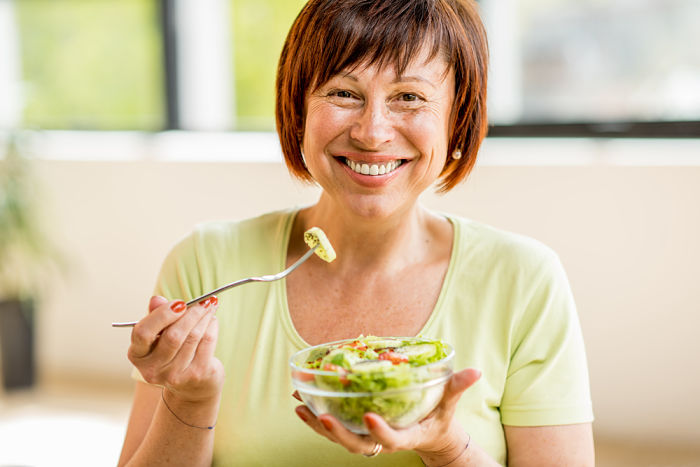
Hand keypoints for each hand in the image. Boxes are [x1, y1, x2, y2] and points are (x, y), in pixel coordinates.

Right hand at [128, 296, 223, 403]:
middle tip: (203, 300)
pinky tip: (212, 320)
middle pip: (173, 335)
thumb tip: (156, 300)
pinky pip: (207, 342)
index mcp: (137, 355)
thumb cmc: (172, 351)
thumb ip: (156, 316)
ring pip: (193, 337)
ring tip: (210, 305)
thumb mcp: (159, 334)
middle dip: (191, 314)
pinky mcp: (196, 375)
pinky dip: (212, 327)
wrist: (192, 387)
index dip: (162, 315)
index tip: (179, 303)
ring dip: (204, 317)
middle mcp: (153, 369)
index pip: (143, 333)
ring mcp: (175, 375)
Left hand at [294, 368, 480, 460]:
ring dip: (317, 423)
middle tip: (323, 416)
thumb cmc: (438, 417)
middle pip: (358, 443)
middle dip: (338, 432)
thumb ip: (456, 388)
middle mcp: (383, 440)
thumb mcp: (448, 404)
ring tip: (300, 405)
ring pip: (339, 437)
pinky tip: (300, 402)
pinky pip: (333, 427)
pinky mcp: (356, 430)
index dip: (380, 430)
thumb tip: (475, 371)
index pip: (392, 438)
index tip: (368, 416)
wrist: (427, 433)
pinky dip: (315, 417)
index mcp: (406, 435)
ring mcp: (367, 437)